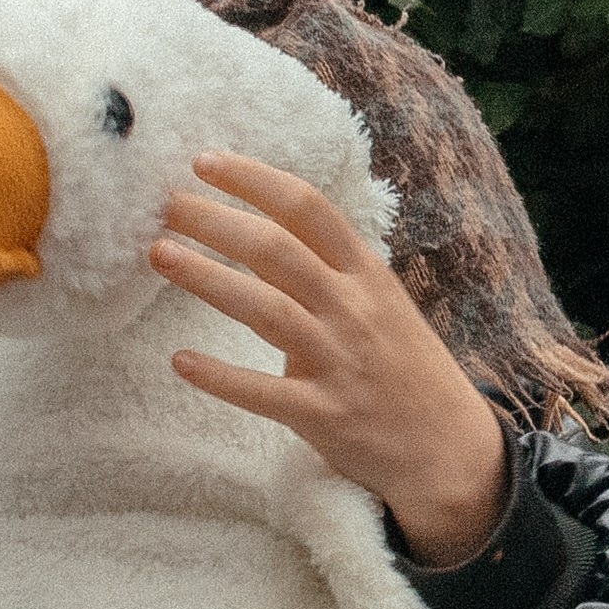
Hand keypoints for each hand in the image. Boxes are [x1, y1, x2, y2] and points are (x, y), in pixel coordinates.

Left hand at [151, 151, 509, 568]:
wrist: (449, 447)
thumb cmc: (405, 369)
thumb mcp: (381, 304)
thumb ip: (331, 272)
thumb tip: (261, 235)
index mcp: (367, 274)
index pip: (307, 208)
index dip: (253, 179)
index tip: (204, 160)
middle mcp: (354, 309)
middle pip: (276, 249)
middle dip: (215, 220)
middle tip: (164, 203)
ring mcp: (340, 362)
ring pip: (265, 309)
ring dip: (207, 278)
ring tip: (159, 254)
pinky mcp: (325, 415)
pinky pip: (264, 393)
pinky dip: (221, 376)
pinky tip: (180, 360)